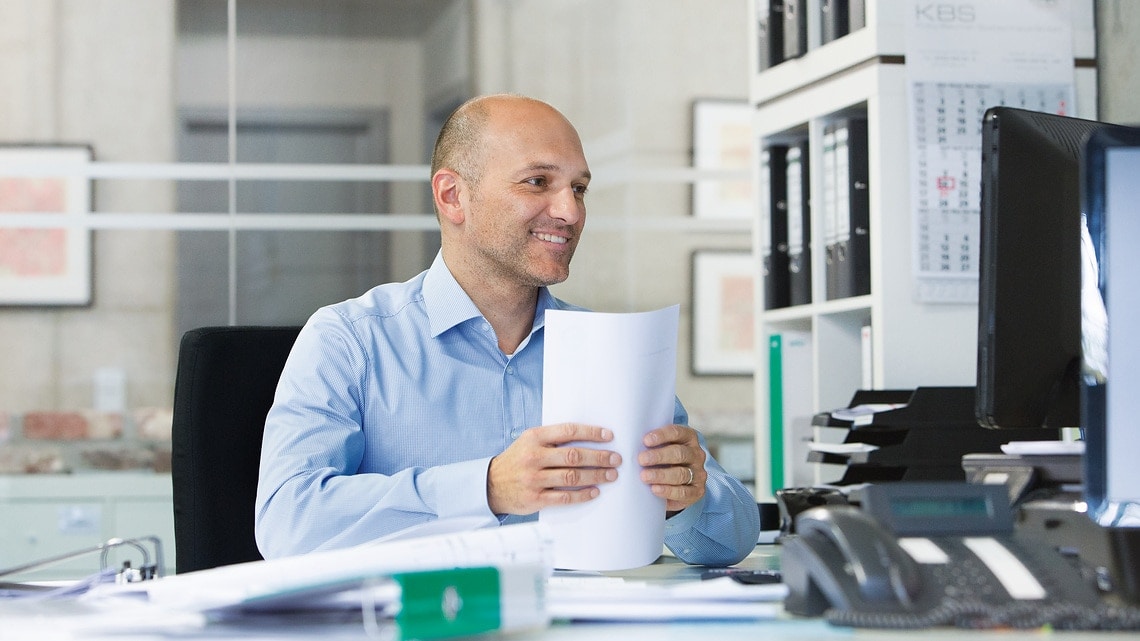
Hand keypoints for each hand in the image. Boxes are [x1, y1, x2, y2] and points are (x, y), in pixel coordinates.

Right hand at [487, 423, 619, 515]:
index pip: (568, 431)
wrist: (491, 484)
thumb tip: (587, 437)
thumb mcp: (529, 442)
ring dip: (595, 476)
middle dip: (599, 457)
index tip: (609, 436)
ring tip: (611, 475)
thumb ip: (552, 438)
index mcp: (534, 438)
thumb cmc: (517, 460)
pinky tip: (594, 492)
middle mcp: (534, 457)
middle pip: (574, 456)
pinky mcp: (535, 498)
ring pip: (572, 477)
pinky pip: (564, 497)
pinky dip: (582, 495)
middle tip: (616, 459)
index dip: (591, 433)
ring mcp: (534, 479)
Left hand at [638, 424, 706, 512]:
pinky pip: (684, 492)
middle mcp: (696, 454)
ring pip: (681, 473)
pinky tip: (654, 489)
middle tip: (641, 459)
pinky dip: (668, 491)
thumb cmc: (663, 461)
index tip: (645, 440)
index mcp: (688, 437)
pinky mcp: (697, 491)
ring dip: (661, 475)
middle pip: (679, 453)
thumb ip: (650, 443)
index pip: (677, 432)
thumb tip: (627, 440)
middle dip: (658, 456)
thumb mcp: (660, 448)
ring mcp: (699, 473)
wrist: (678, 485)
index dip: (661, 435)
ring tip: (644, 476)